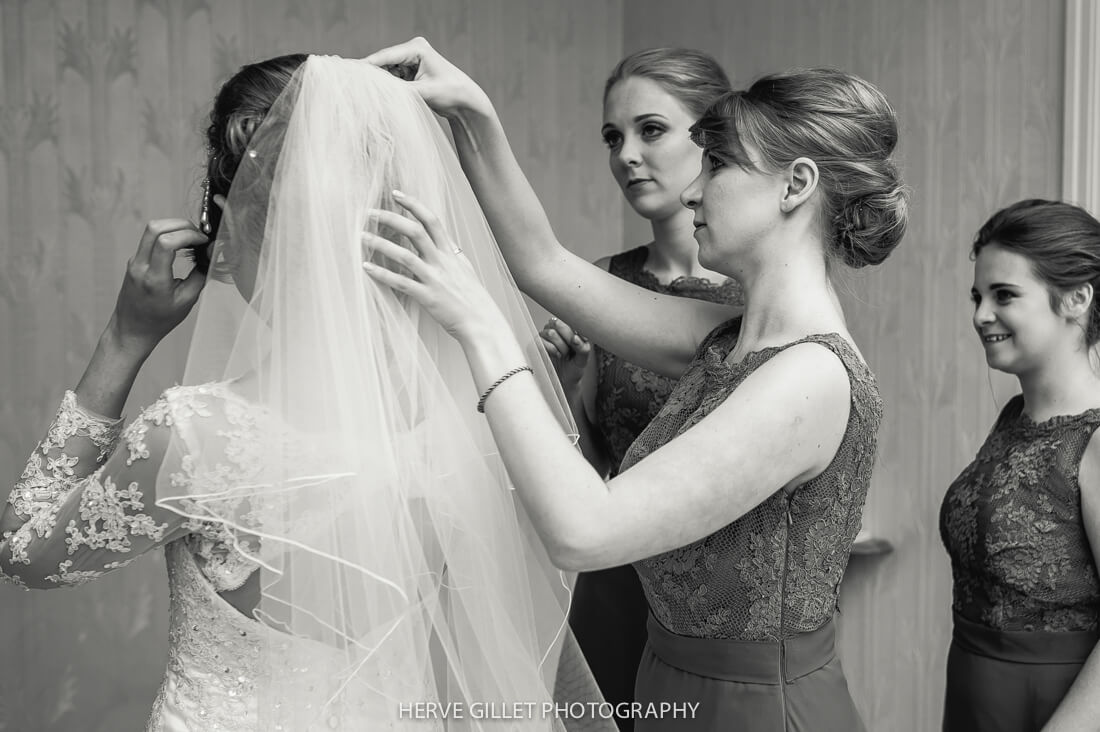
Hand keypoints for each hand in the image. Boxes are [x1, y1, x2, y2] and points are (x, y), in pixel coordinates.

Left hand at [108, 219, 206, 355]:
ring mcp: (135, 261)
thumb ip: (200, 275)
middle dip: (181, 224)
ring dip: (173, 227)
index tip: (203, 241)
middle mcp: (140, 266)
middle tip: (198, 234)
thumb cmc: (160, 319)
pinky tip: (180, 245)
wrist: (132, 328)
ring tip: (190, 237)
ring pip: (151, 230)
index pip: (166, 243)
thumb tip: (210, 254)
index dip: (188, 235)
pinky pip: (150, 238)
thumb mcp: (187, 301)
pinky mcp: (135, 260)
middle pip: (155, 228)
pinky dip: (168, 235)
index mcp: (154, 279)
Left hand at [361, 191, 503, 341]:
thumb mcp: (464, 269)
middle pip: (415, 231)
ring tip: (362, 237)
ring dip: (381, 244)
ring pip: (404, 255)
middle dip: (391, 218)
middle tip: (370, 212)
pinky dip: (382, 274)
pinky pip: (401, 282)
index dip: (413, 204)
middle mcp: (442, 262)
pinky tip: (366, 267)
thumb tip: (443, 240)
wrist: (482, 322)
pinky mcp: (428, 297)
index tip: (396, 194)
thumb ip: (451, 253)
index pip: (431, 220)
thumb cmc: (473, 298)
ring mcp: (434, 279)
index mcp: (450, 253)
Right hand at [365, 37, 491, 118]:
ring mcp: (411, 60)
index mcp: (417, 48)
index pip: (386, 56)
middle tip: (354, 87)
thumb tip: (377, 91)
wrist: (467, 102)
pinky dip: (388, 87)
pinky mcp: (411, 71)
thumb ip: (399, 91)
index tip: (350, 72)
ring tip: (367, 95)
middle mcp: (413, 50)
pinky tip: (380, 96)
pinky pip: (393, 78)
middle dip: (372, 76)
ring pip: (387, 71)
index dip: (367, 65)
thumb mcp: (423, 93)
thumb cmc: (452, 93)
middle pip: (384, 62)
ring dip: (380, 83)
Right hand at [540, 317, 589, 387]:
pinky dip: (552, 350)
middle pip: (558, 324)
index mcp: (569, 328)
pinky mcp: (538, 344)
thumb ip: (583, 347)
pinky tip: (557, 356)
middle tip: (571, 349)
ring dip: (560, 346)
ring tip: (564, 354)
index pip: (570, 319)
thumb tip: (575, 338)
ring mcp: (546, 336)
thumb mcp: (583, 358)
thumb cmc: (574, 367)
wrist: (564, 381)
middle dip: (567, 339)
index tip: (580, 341)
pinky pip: (542, 342)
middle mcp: (557, 329)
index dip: (575, 330)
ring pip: (551, 333)